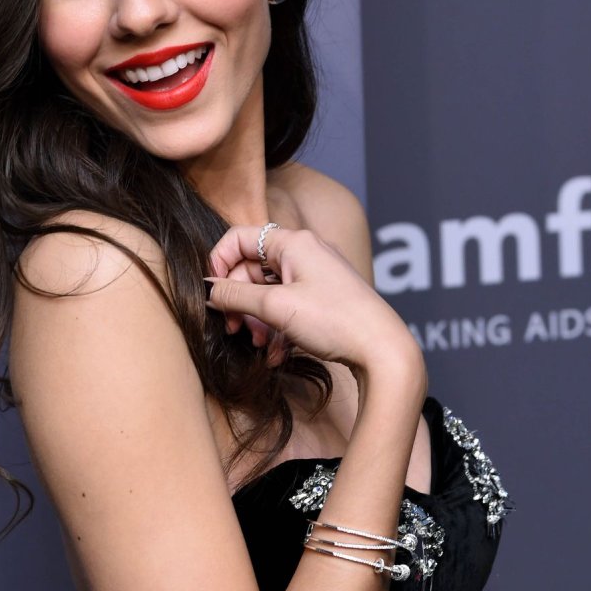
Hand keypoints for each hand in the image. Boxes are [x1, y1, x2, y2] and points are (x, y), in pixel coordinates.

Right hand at [205, 225, 423, 378]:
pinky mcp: (325, 297)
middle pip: (252, 267)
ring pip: (269, 290)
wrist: (382, 350)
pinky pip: (289, 305)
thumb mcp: (275, 308)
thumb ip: (235, 296)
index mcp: (293, 242)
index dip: (219, 264)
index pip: (238, 238)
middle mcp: (306, 251)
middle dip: (239, 300)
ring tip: (258, 342)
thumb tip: (208, 290)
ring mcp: (317, 274)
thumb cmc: (333, 321)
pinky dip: (277, 326)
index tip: (213, 294)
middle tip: (234, 328)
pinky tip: (276, 353)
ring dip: (257, 318)